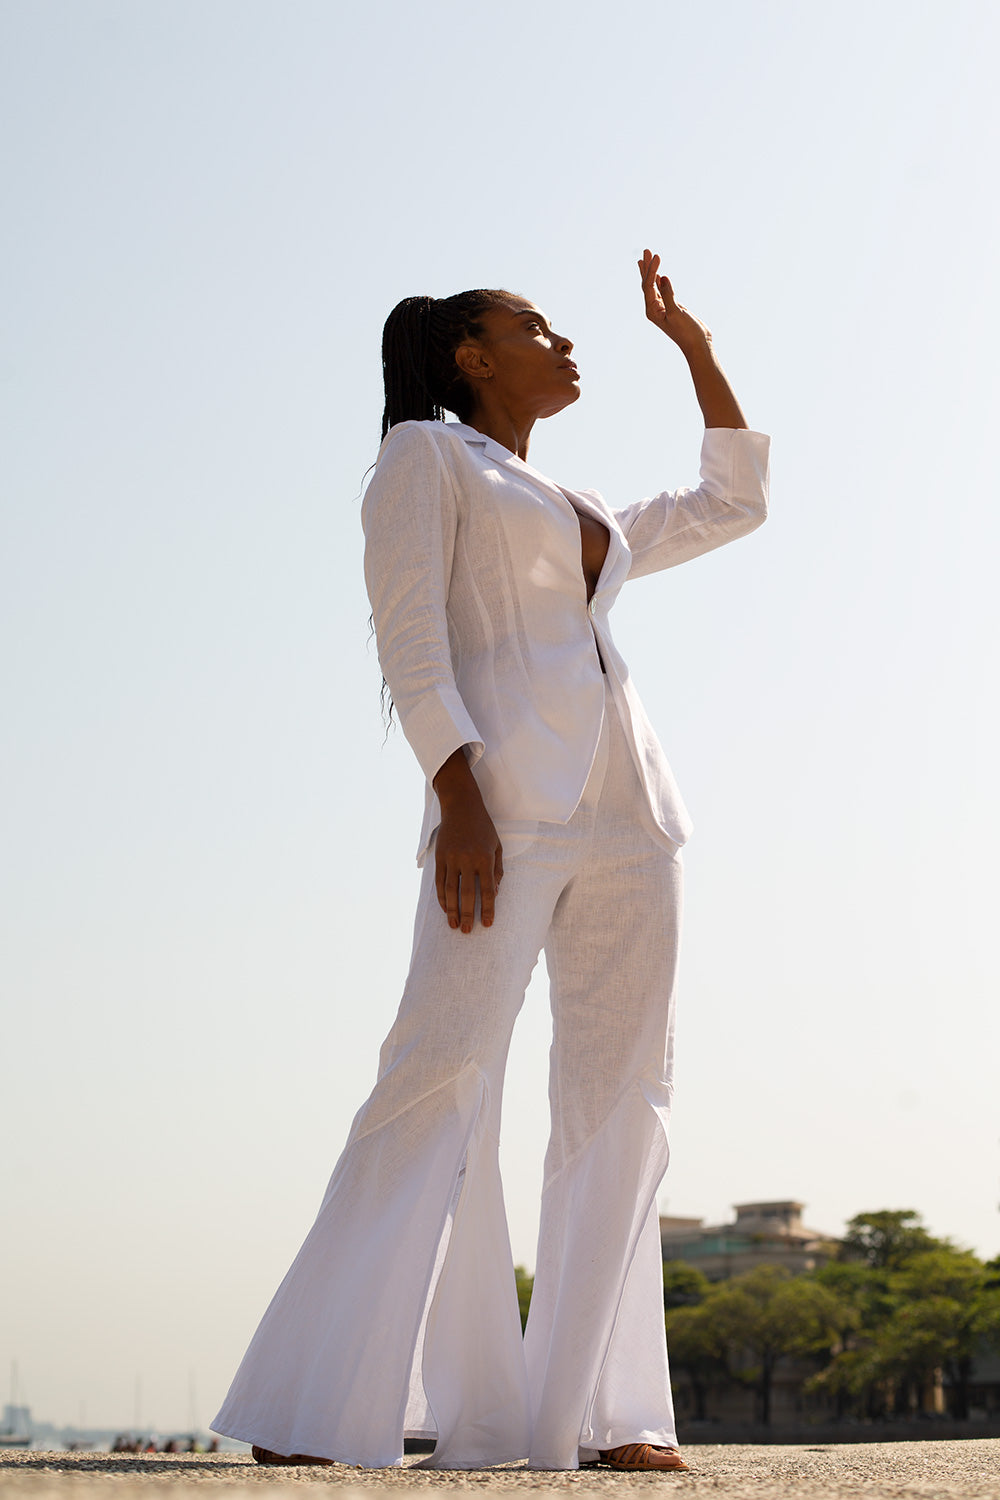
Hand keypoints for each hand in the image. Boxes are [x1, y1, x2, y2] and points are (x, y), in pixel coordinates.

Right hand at [432, 750, 503, 932]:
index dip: (488, 908)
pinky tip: (445, 908)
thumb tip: (494, 893)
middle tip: (467, 931)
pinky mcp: (440, 857)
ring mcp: (451, 858)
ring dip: (451, 910)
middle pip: (466, 894)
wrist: (461, 807)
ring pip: (450, 890)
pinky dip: (442, 897)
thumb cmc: (483, 828)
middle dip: (467, 914)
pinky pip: (440, 881)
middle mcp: (467, 859)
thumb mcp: (497, 846)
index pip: (487, 890)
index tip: (487, 923)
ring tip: (453, 925)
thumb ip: (497, 870)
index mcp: (485, 858)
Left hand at [637, 249, 711, 354]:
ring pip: (654, 286)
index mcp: (652, 311)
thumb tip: (662, 277)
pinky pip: (662, 291)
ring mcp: (663, 308)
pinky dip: (659, 281)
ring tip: (647, 258)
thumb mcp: (677, 313)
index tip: (656, 256)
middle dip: (647, 267)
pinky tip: (657, 275)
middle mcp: (654, 309)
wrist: (698, 345)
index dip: (651, 270)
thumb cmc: (687, 332)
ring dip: (651, 272)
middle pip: (647, 284)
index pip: (648, 286)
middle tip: (646, 250)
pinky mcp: (672, 308)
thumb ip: (669, 295)